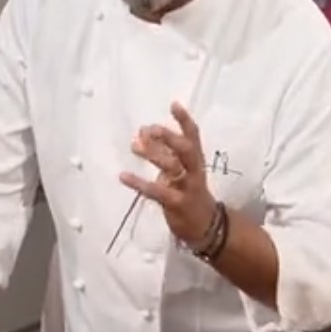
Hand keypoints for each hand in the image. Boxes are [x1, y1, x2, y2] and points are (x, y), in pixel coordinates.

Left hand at [120, 102, 216, 244]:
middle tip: (150, 129)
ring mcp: (186, 187)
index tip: (173, 104)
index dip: (185, 121)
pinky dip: (139, 183)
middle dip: (169, 137)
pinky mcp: (176, 204)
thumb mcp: (182, 171)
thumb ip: (165, 153)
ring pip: (172, 167)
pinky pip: (157, 192)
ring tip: (134, 146)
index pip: (194, 137)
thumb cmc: (190, 194)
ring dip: (153, 155)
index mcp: (196, 161)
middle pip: (186, 150)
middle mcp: (193, 171)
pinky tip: (124, 176)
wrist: (206, 227)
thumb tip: (144, 132)